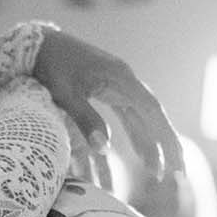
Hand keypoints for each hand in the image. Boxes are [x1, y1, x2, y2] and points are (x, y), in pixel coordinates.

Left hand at [33, 31, 183, 186]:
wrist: (38, 43)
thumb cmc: (50, 65)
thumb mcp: (65, 94)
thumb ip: (85, 119)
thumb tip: (103, 150)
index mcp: (120, 78)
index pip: (151, 111)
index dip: (165, 138)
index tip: (174, 161)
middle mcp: (125, 79)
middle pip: (154, 115)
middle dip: (167, 144)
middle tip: (178, 173)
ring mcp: (119, 83)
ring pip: (143, 116)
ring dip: (152, 142)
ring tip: (159, 170)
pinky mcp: (109, 87)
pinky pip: (130, 113)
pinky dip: (137, 133)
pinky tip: (141, 152)